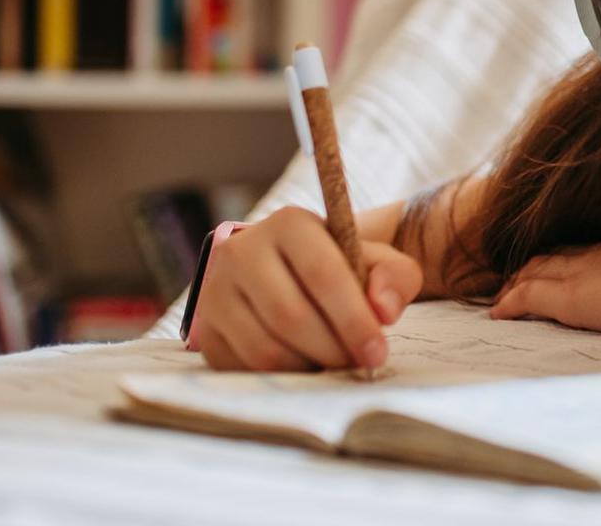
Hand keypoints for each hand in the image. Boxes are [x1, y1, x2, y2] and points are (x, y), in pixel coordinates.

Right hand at [194, 206, 424, 372]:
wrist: (284, 274)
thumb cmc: (337, 267)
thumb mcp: (374, 261)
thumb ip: (394, 277)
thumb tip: (383, 311)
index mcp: (289, 224)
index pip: (322, 273)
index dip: (353, 318)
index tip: (377, 352)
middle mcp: (242, 251)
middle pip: (291, 315)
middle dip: (333, 349)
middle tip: (358, 363)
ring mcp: (215, 291)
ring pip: (265, 348)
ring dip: (308, 366)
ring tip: (333, 362)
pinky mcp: (206, 330)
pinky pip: (244, 369)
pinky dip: (281, 377)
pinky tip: (304, 365)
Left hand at [488, 240, 600, 349]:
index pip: (586, 251)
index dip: (566, 259)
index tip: (556, 268)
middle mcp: (600, 253)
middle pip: (554, 255)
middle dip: (533, 266)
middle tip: (515, 280)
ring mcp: (583, 271)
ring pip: (535, 270)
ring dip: (515, 282)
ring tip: (502, 296)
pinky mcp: (570, 296)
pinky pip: (526, 294)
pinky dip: (509, 302)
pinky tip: (497, 313)